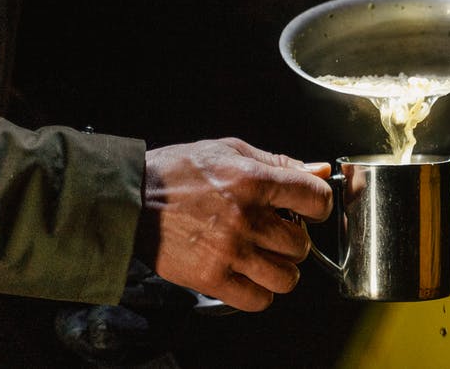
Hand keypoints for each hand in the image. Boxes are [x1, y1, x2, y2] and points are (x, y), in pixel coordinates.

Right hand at [134, 138, 332, 311]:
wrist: (129, 199)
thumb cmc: (177, 172)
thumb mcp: (229, 150)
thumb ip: (278, 162)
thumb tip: (320, 170)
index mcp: (254, 180)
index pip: (316, 199)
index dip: (318, 205)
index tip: (309, 209)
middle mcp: (246, 218)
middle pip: (302, 244)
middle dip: (294, 240)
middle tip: (276, 234)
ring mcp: (229, 251)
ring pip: (286, 277)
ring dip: (281, 270)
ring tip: (265, 258)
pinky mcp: (211, 277)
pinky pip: (258, 299)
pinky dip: (259, 293)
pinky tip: (248, 277)